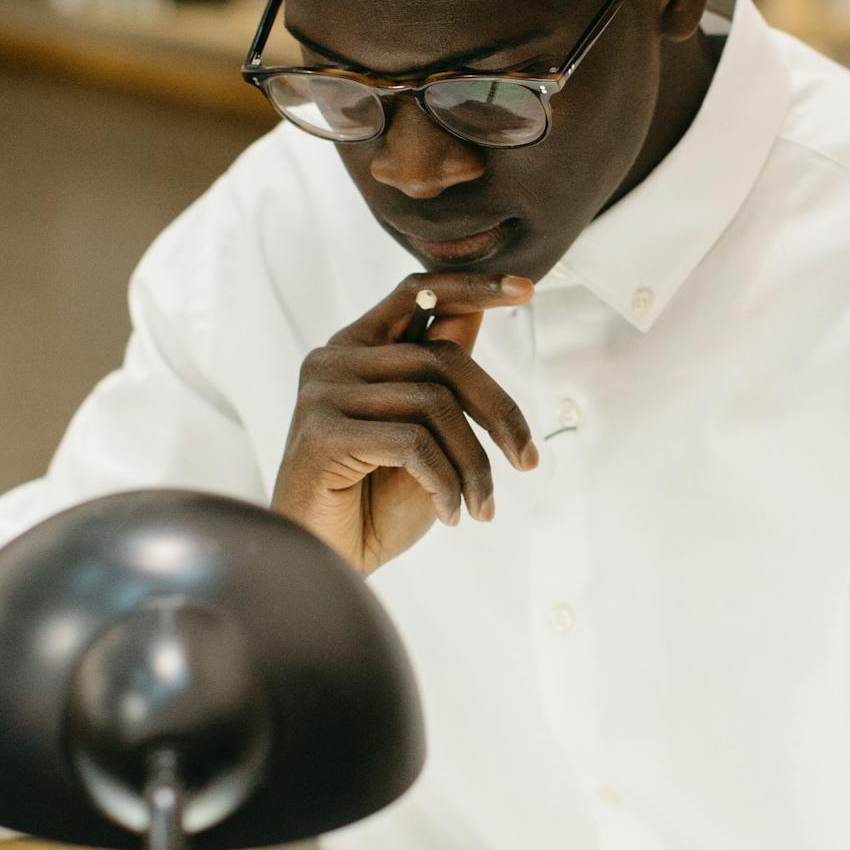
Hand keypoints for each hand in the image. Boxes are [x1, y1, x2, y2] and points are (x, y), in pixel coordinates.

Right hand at [271, 271, 536, 573]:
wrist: (328, 563)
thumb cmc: (375, 503)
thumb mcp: (425, 434)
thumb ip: (441, 380)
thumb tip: (476, 313)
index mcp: (356, 349)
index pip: (417, 295)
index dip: (473, 287)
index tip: (526, 290)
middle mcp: (334, 359)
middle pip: (443, 358)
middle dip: (499, 413)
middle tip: (527, 462)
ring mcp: (324, 393)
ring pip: (434, 405)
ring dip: (474, 465)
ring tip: (482, 508)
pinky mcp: (322, 433)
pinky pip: (412, 443)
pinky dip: (446, 482)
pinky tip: (451, 515)